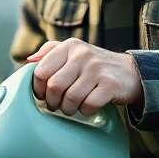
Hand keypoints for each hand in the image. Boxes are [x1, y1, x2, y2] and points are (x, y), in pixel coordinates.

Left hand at [25, 38, 143, 114]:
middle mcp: (82, 54)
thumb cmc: (94, 66)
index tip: (43, 95)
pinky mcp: (110, 85)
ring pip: (70, 98)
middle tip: (57, 105)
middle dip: (52, 102)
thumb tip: (28, 61)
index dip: (38, 88)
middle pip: (54, 87)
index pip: (40, 71)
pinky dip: (85, 111)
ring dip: (68, 109)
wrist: (130, 73)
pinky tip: (88, 107)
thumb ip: (49, 52)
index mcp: (69, 46)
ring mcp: (97, 69)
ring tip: (71, 108)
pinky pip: (88, 105)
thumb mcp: (73, 52)